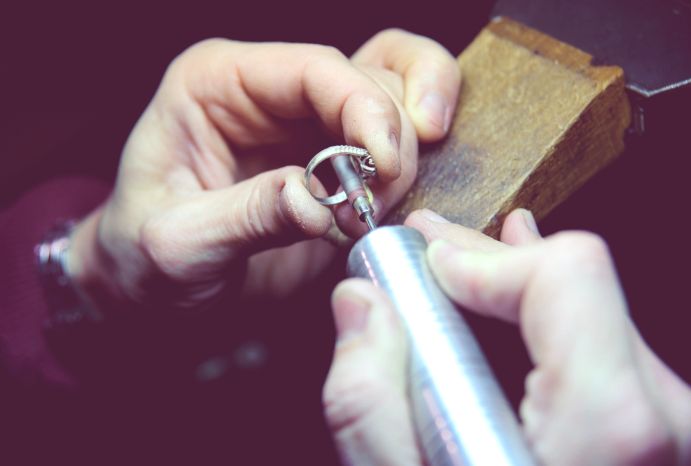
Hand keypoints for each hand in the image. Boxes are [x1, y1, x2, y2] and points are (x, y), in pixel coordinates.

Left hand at [65, 31, 460, 311]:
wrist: (154, 288)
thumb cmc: (144, 256)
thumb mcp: (178, 244)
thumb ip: (246, 218)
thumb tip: (316, 203)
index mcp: (217, 83)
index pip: (314, 68)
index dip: (364, 106)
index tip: (385, 164)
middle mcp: (269, 91)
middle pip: (368, 77)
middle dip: (389, 137)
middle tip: (376, 200)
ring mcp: (306, 123)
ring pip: (394, 100)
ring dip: (404, 156)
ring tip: (373, 212)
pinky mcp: (334, 162)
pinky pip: (393, 141)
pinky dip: (408, 170)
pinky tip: (388, 207)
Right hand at [323, 209, 690, 464]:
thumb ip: (368, 399)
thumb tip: (359, 306)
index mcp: (610, 424)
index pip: (568, 272)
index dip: (484, 258)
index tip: (427, 267)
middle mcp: (659, 419)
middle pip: (576, 282)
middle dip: (486, 265)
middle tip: (425, 253)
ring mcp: (664, 428)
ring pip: (586, 309)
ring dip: (508, 293)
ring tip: (456, 278)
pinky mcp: (649, 434)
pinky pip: (596, 344)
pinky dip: (538, 324)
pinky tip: (506, 311)